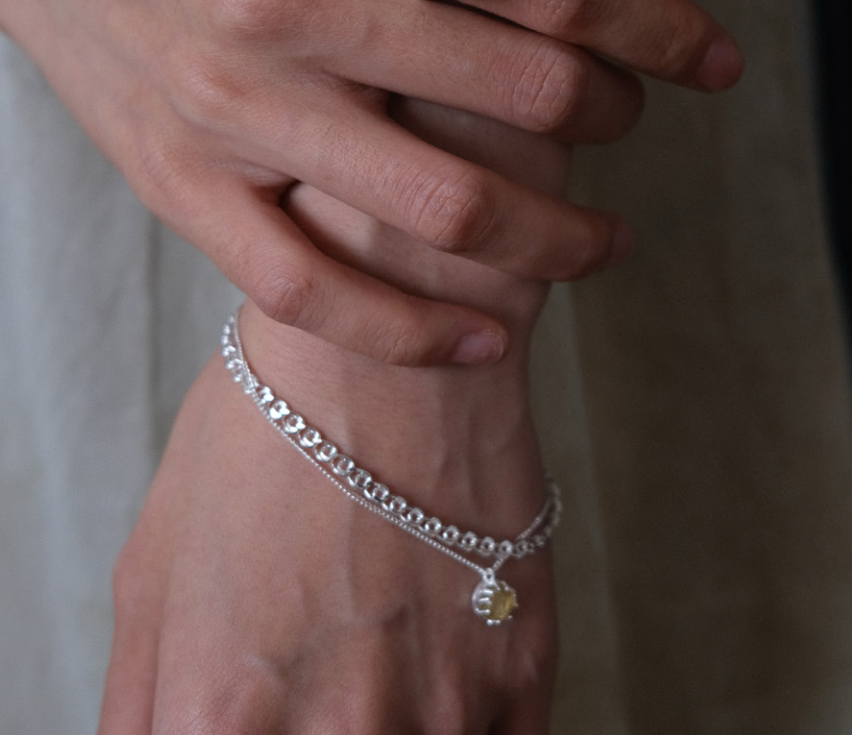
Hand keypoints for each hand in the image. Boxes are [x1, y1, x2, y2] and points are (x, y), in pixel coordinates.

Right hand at [0, 0, 740, 363]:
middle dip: (612, 117)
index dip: (656, 24)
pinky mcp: (189, 192)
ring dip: (557, 242)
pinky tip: (492, 336)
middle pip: (515, 93)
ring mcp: (232, 109)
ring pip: (439, 210)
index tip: (713, 59)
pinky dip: (417, 331)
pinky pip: (316, 291)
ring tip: (607, 242)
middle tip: (631, 120)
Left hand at [100, 340, 556, 733]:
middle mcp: (336, 733)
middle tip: (327, 668)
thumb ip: (139, 703)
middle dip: (318, 732)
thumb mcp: (155, 562)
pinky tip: (443, 660)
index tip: (262, 720)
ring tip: (385, 651)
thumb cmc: (268, 431)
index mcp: (217, 719)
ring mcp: (440, 707)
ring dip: (398, 727)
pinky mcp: (521, 670)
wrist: (393, 346)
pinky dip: (466, 723)